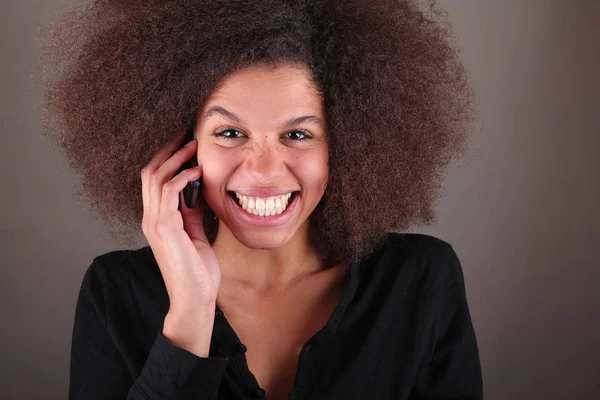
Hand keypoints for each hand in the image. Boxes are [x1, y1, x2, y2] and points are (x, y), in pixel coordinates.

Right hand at [141, 130, 221, 312]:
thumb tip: (197, 193)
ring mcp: (155, 222)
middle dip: (168, 151)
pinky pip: (168, 191)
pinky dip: (182, 177)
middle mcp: (151, 218)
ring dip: (175, 158)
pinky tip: (197, 171)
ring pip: (155, 177)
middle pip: (150, 172)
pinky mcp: (165, 227)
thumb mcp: (196, 235)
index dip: (167, 159)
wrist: (194, 298)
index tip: (185, 145)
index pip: (154, 180)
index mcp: (158, 219)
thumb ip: (192, 214)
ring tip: (193, 145)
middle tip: (186, 135)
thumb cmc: (197, 272)